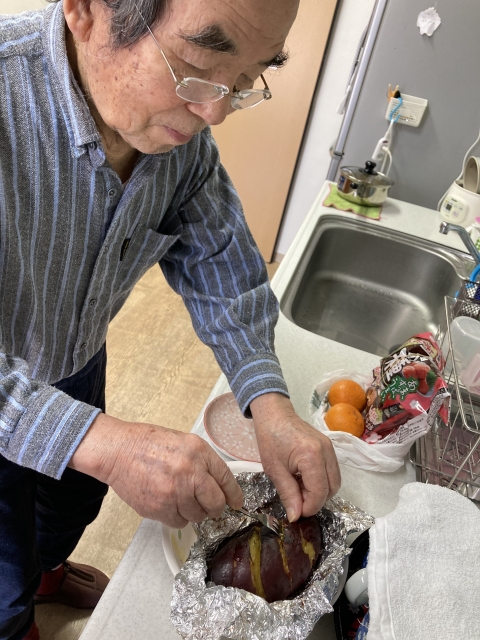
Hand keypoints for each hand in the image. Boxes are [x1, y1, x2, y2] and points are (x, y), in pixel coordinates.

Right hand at [69, 414, 243, 527]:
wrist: (118, 451)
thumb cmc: (148, 444)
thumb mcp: (183, 442)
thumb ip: (202, 461)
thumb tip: (219, 484)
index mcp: (198, 452)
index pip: (225, 478)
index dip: (234, 494)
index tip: (237, 502)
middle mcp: (190, 472)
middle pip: (215, 503)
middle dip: (214, 507)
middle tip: (208, 505)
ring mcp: (174, 492)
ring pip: (197, 516)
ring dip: (192, 511)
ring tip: (178, 497)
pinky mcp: (159, 508)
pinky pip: (178, 522)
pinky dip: (176, 516)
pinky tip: (166, 502)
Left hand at [250, 393, 340, 521]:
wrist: (274, 414)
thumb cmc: (270, 439)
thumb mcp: (275, 470)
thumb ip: (288, 494)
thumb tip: (296, 517)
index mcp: (312, 456)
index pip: (319, 493)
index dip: (309, 507)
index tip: (295, 510)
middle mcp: (326, 452)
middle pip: (332, 489)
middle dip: (316, 500)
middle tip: (296, 500)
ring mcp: (330, 448)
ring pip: (335, 482)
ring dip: (320, 491)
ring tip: (299, 488)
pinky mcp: (329, 447)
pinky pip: (332, 471)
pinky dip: (321, 480)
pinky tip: (304, 479)